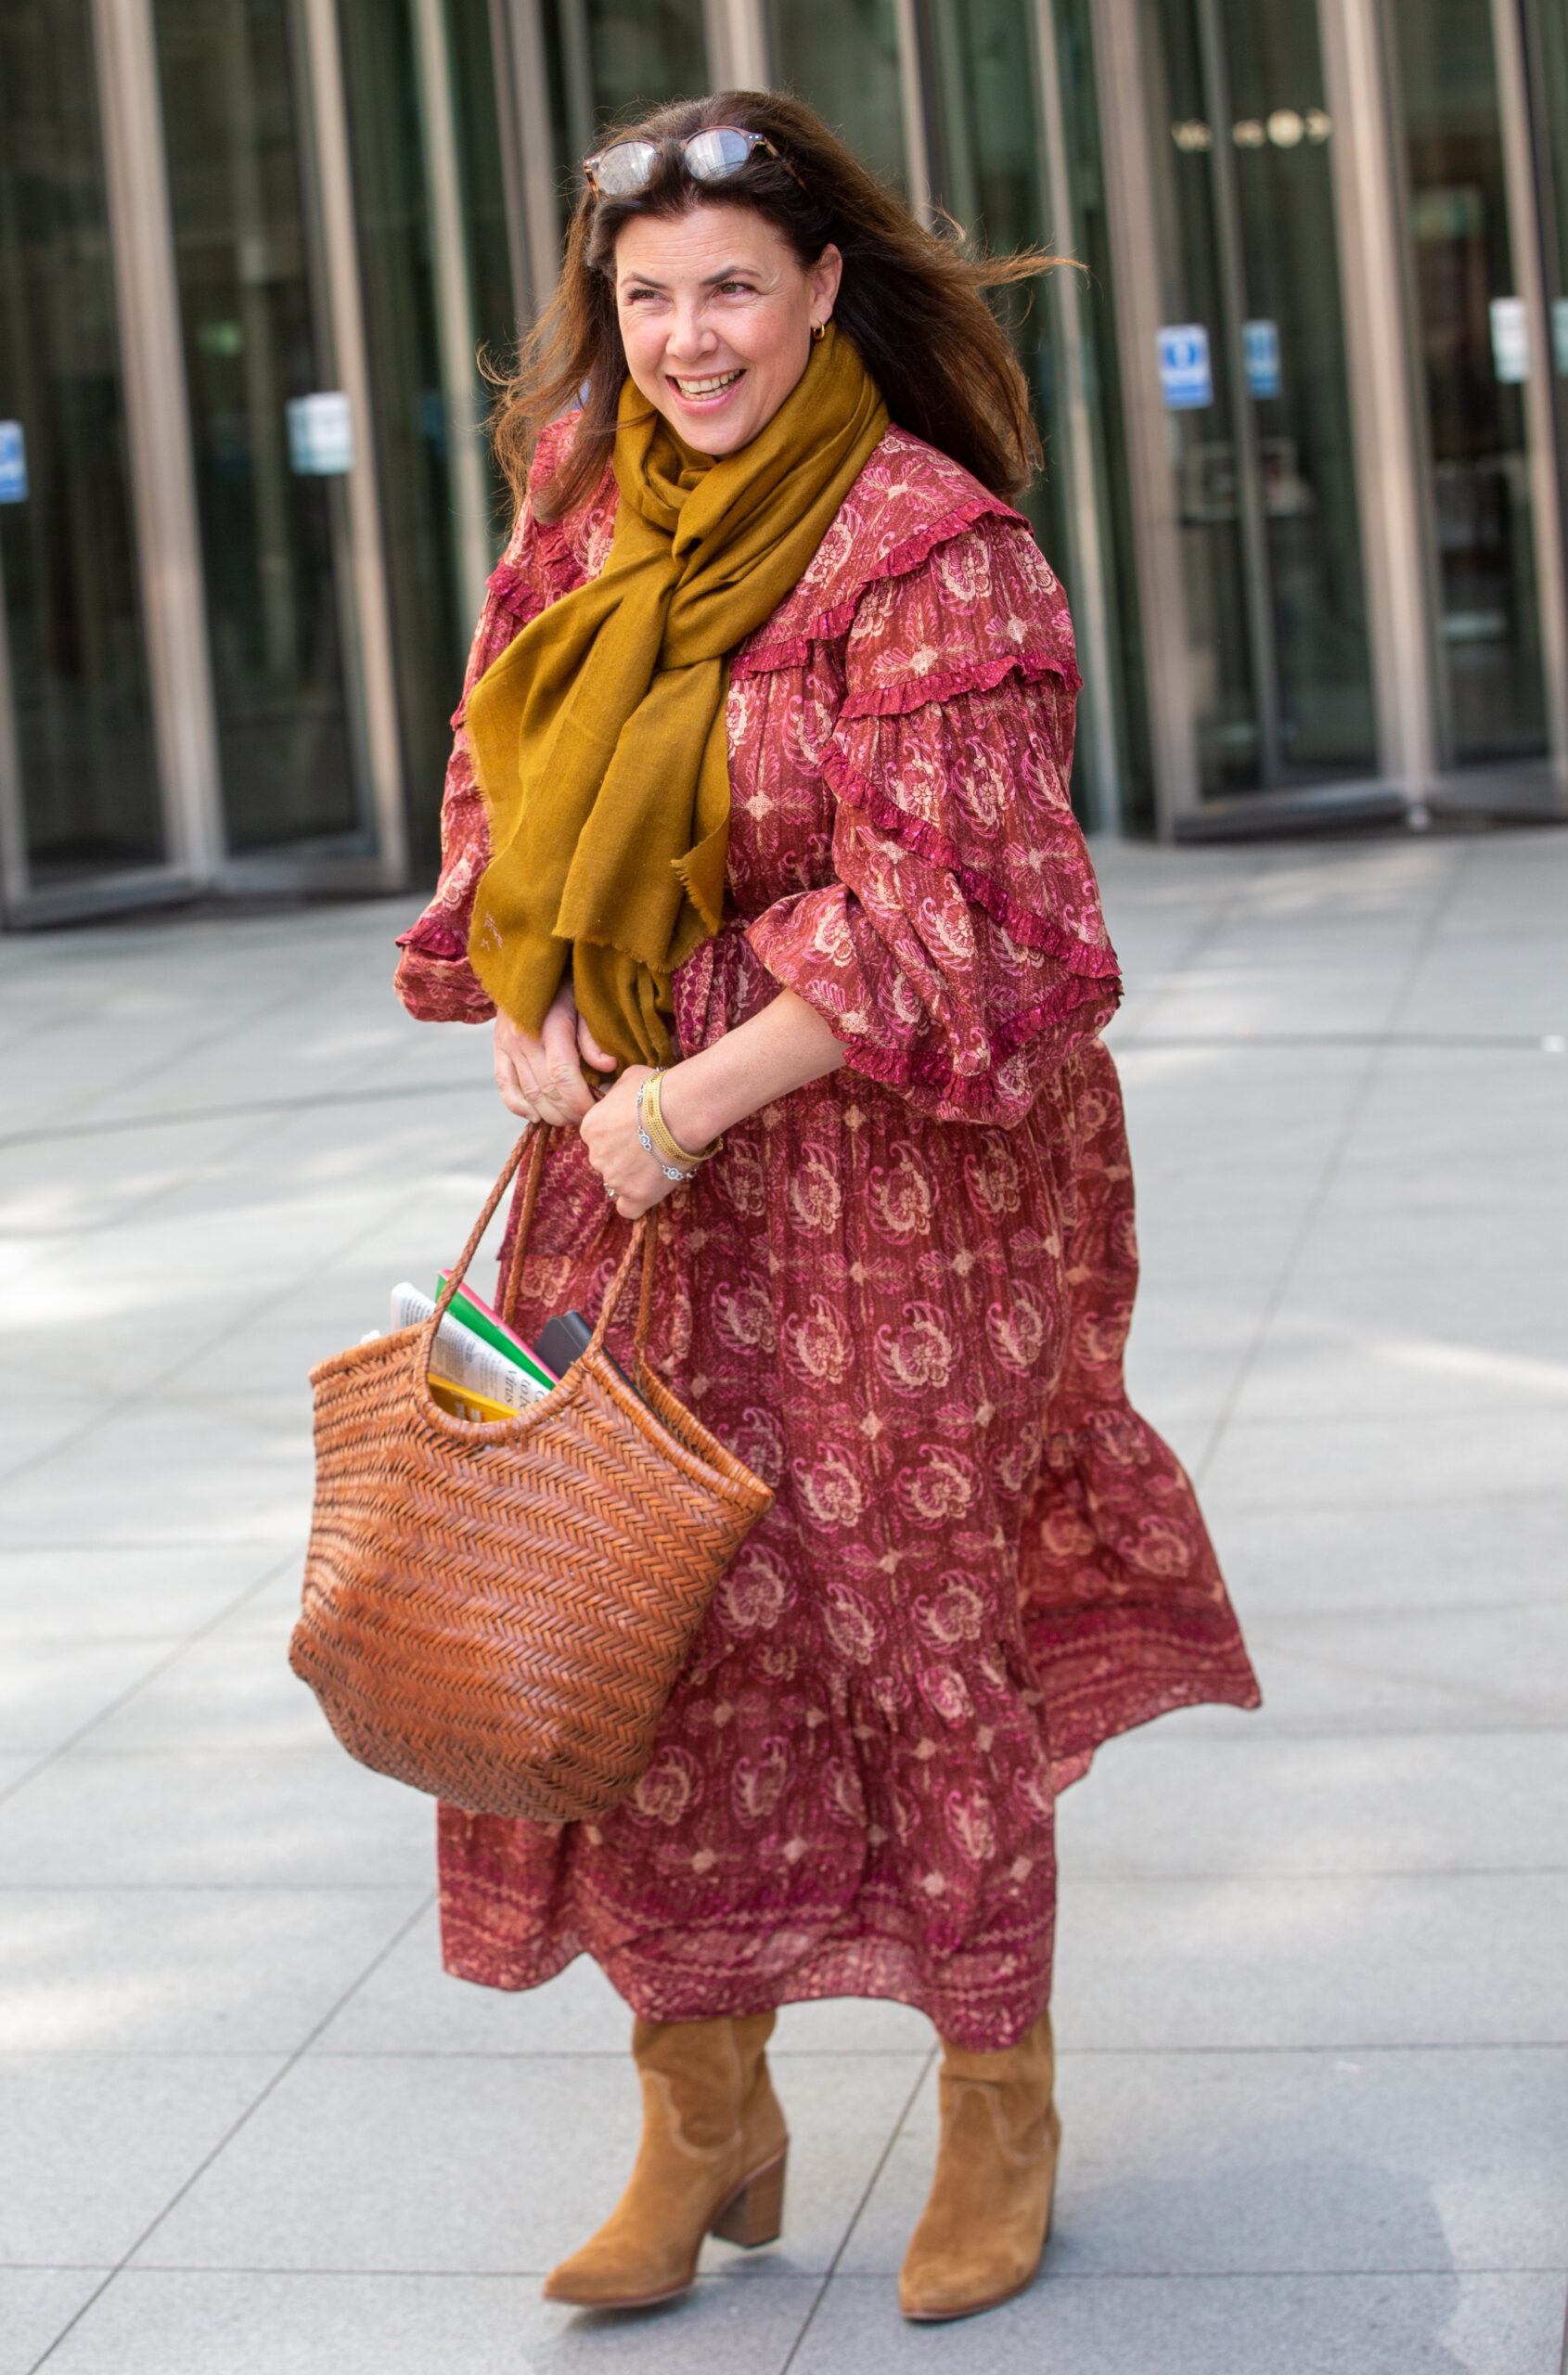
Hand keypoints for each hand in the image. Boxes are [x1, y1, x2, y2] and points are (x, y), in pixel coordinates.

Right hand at [492, 980, 614, 1128]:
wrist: (530, 966)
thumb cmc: (566, 985)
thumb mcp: (585, 1003)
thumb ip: (594, 1037)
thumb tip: (608, 1066)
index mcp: (550, 1027)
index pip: (563, 1076)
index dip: (580, 1100)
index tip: (596, 1110)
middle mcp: (524, 1039)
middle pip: (547, 1090)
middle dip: (569, 1111)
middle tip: (587, 1117)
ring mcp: (507, 1045)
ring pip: (528, 1093)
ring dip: (550, 1113)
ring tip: (568, 1118)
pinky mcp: (498, 1048)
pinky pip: (504, 1086)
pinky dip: (518, 1106)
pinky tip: (536, 1116)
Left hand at [579, 1065, 679, 1219]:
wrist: (680, 1111)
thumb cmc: (657, 1090)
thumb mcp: (627, 1080)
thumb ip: (615, 1093)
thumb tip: (616, 1093)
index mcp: (589, 1128)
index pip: (598, 1138)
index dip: (617, 1135)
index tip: (636, 1130)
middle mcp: (596, 1155)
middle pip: (606, 1161)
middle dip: (624, 1155)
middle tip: (650, 1146)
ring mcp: (615, 1178)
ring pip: (618, 1182)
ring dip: (634, 1175)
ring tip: (658, 1162)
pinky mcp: (636, 1195)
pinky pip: (628, 1209)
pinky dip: (636, 1203)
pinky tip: (647, 1193)